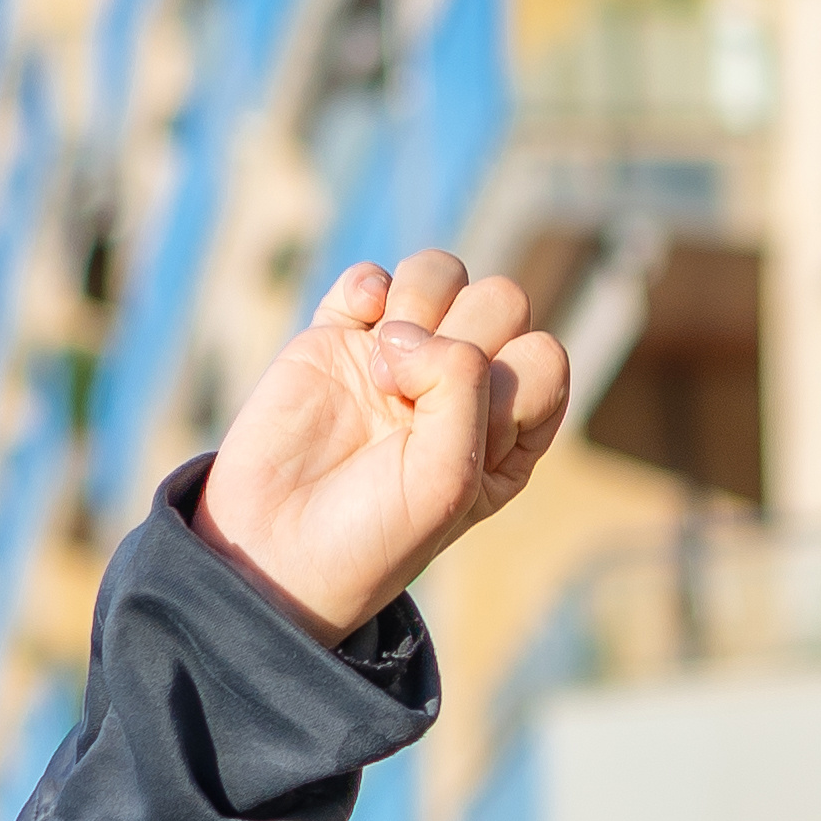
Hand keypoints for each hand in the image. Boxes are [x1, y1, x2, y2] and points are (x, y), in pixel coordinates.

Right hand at [195, 249, 576, 641]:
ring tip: (380, 366)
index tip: (453, 437)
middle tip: (409, 396)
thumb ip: (462, 387)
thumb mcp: (447, 478)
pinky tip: (353, 326)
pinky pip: (372, 275)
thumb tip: (410, 325)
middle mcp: (463, 389)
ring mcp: (403, 358)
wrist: (276, 547)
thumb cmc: (375, 532)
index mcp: (509, 433)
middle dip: (464, 333)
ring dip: (419, 300)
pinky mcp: (341, 336)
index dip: (505, 382)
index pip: (543, 359)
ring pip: (443, 273)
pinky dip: (367, 286)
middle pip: (503, 301)